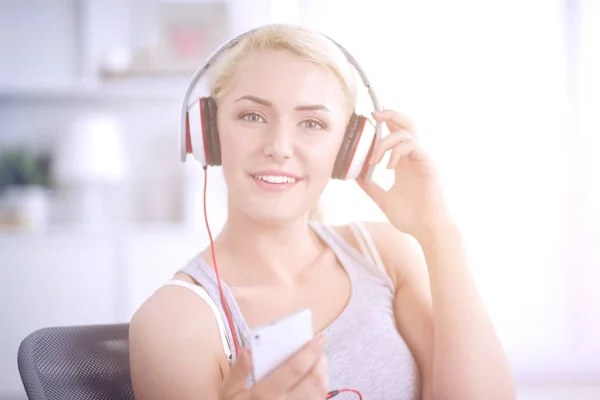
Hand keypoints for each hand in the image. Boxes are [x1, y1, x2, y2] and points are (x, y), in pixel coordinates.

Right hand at [219, 335, 328, 399]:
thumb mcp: (228, 392)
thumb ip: (238, 371)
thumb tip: (248, 350)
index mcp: (264, 395)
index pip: (294, 369)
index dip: (310, 352)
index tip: (318, 338)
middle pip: (313, 382)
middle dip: (321, 361)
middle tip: (319, 348)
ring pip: (320, 394)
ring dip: (323, 375)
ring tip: (318, 362)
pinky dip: (320, 390)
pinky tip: (314, 381)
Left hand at [358, 109, 453, 238]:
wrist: (428, 230)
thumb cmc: (410, 217)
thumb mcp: (382, 198)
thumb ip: (369, 185)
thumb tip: (353, 174)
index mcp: (404, 162)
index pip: (396, 133)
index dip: (385, 121)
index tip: (369, 119)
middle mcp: (414, 157)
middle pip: (407, 124)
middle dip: (390, 114)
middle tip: (373, 115)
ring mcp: (423, 159)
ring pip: (407, 133)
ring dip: (385, 142)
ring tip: (374, 160)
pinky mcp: (429, 165)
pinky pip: (413, 146)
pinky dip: (397, 152)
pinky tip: (387, 167)